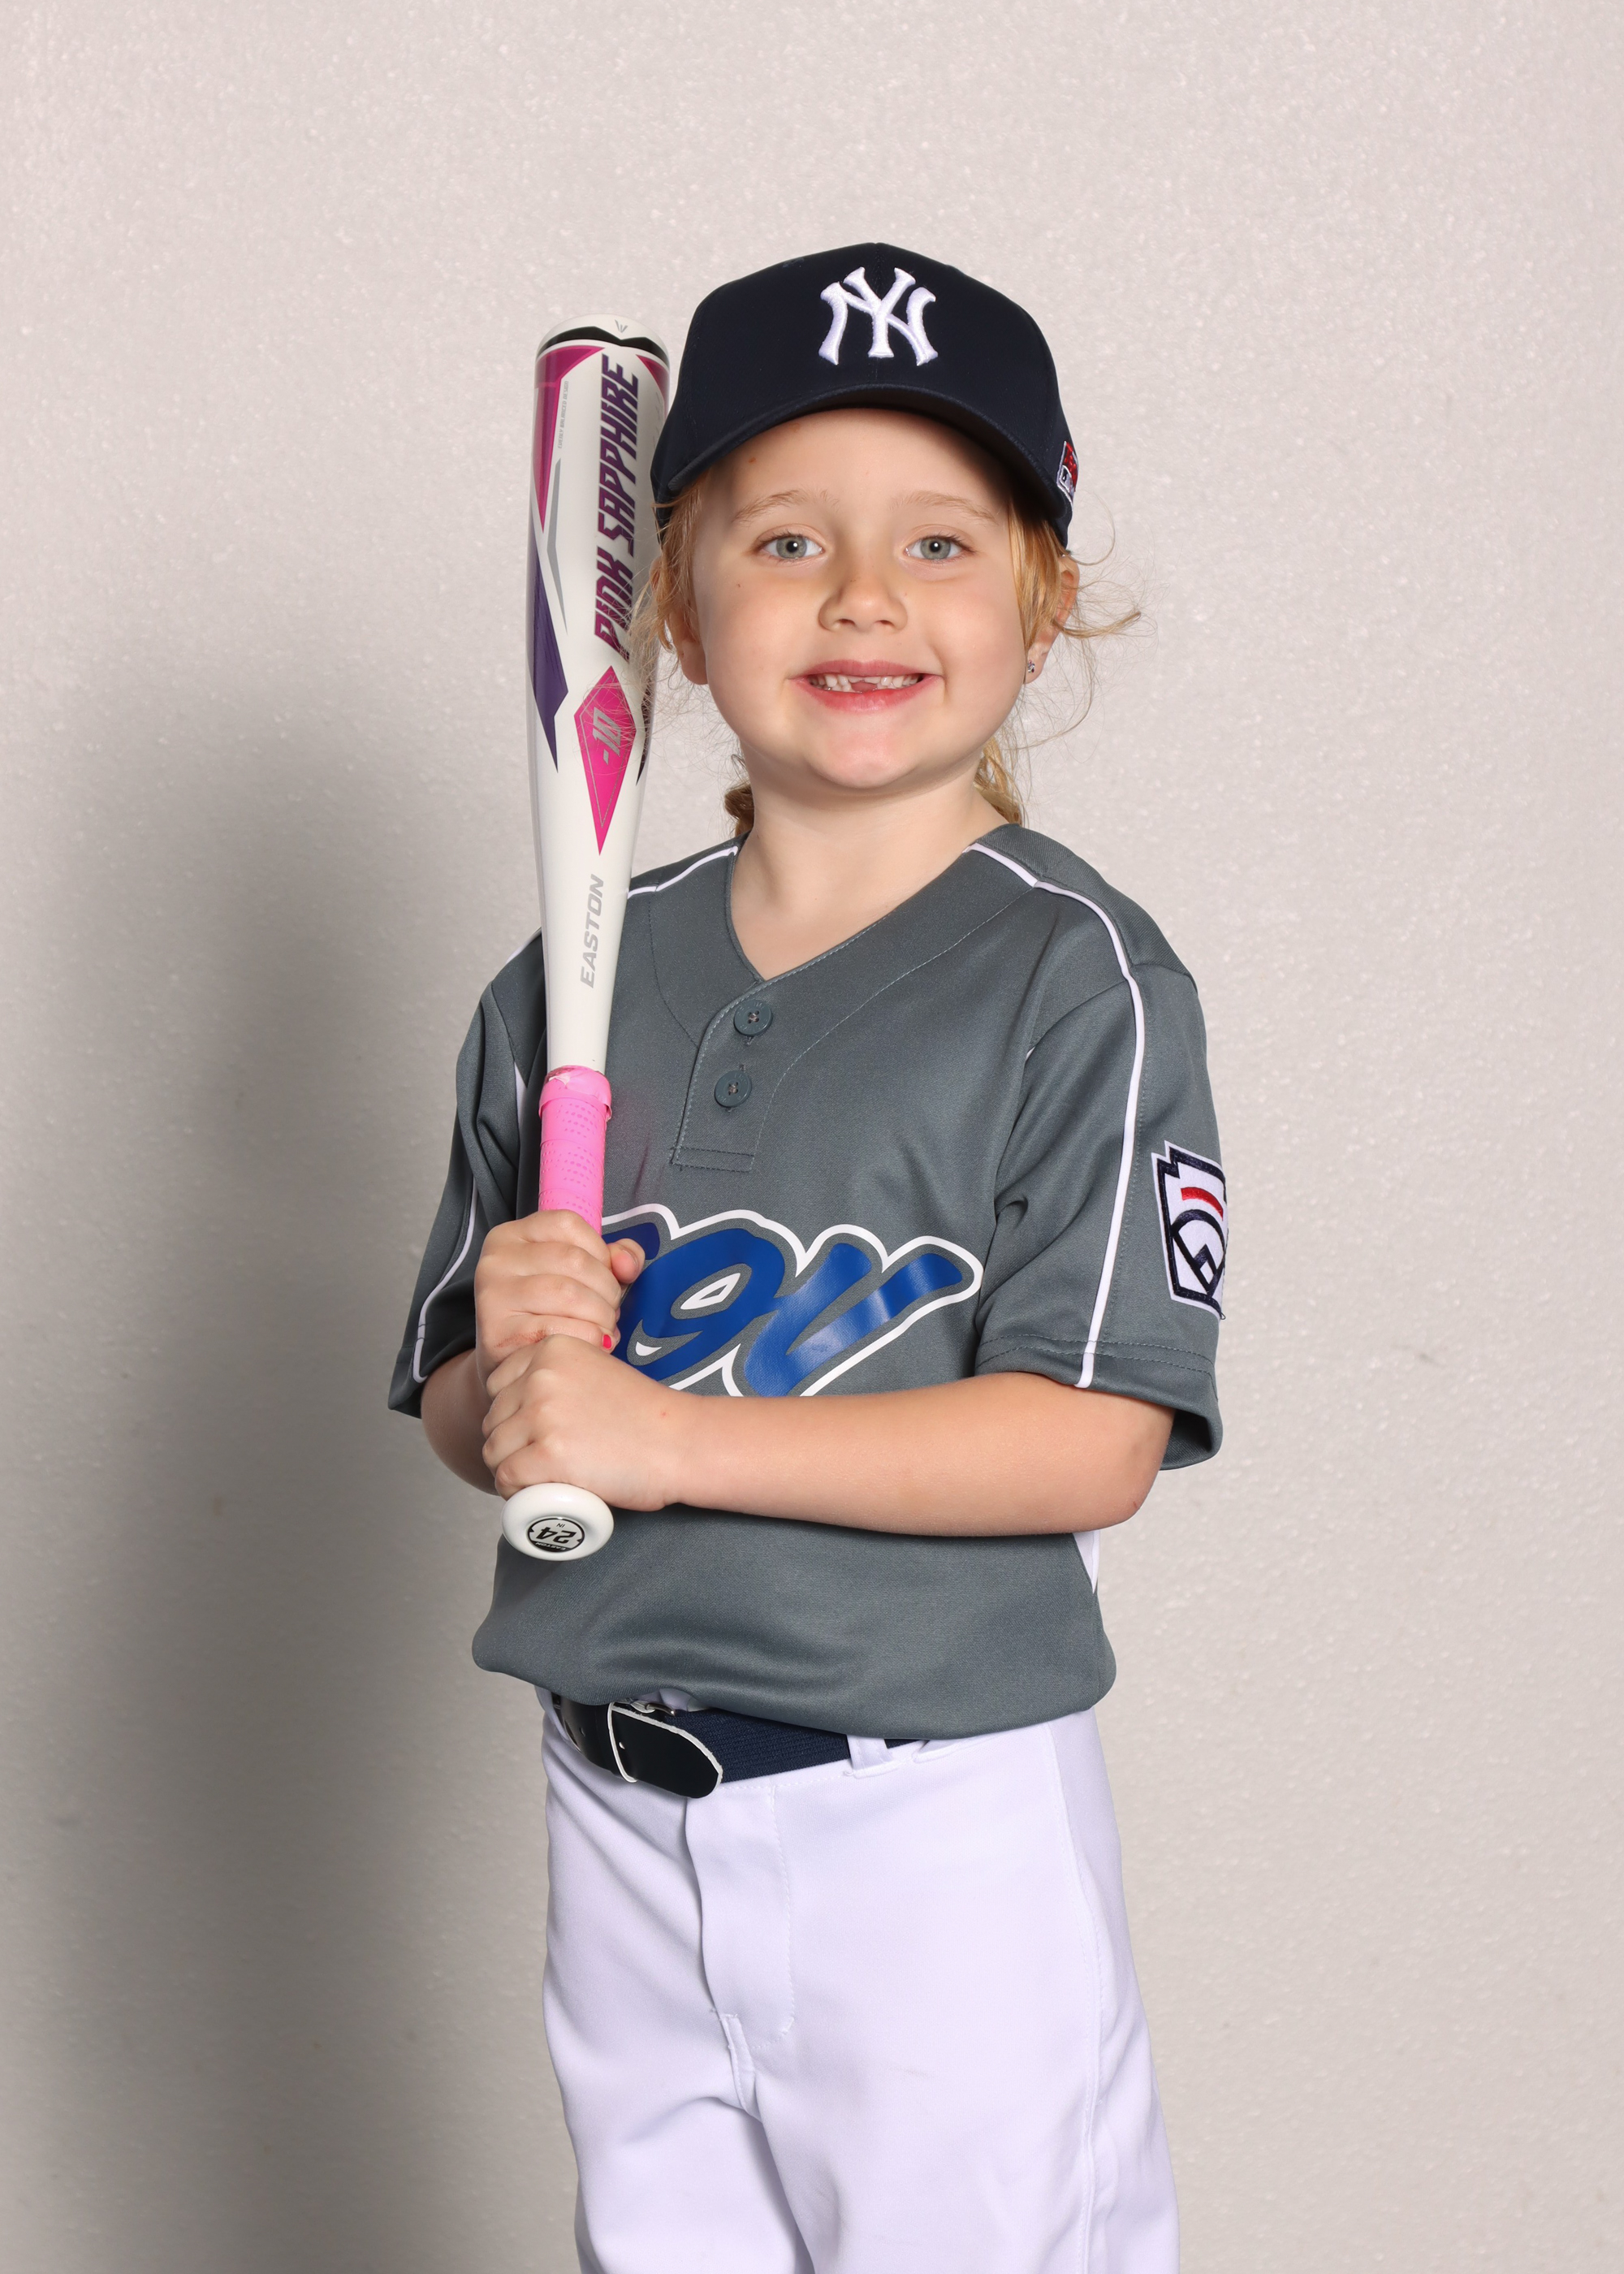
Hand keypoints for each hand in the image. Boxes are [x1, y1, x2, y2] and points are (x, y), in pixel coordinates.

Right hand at [473, 1211, 644, 1392]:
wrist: (511, 1364)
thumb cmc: (549, 1313)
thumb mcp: (575, 1275)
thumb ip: (610, 1259)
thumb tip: (628, 1264)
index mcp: (513, 1235)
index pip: (567, 1223)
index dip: (599, 1251)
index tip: (606, 1276)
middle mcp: (496, 1260)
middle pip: (573, 1260)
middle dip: (606, 1290)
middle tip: (610, 1311)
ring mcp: (493, 1296)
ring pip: (569, 1293)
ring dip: (601, 1316)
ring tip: (604, 1328)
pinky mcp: (497, 1334)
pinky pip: (559, 1329)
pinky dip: (588, 1338)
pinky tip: (593, 1344)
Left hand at [481, 1335, 689, 1511]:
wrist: (681, 1443)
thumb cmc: (646, 1417)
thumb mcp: (597, 1370)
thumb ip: (562, 1375)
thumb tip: (524, 1405)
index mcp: (553, 1349)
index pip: (499, 1383)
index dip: (511, 1413)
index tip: (531, 1432)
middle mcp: (542, 1376)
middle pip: (493, 1418)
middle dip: (509, 1443)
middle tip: (539, 1461)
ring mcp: (543, 1415)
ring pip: (493, 1450)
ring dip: (509, 1469)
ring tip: (538, 1480)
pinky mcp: (548, 1454)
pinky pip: (506, 1477)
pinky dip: (513, 1492)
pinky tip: (532, 1495)